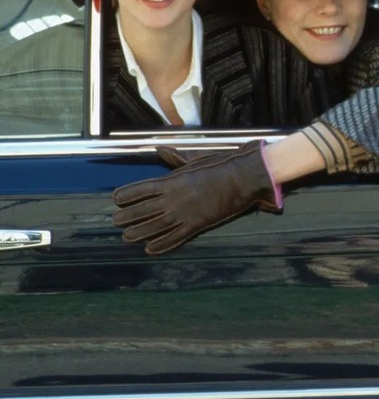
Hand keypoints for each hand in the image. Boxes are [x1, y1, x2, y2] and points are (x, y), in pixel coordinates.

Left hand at [112, 141, 281, 254]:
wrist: (242, 177)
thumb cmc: (221, 165)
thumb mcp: (196, 159)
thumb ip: (176, 158)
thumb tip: (160, 149)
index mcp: (172, 180)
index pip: (142, 189)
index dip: (127, 194)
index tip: (116, 199)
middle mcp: (174, 198)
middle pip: (144, 209)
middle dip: (128, 215)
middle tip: (115, 221)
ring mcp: (184, 213)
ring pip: (155, 226)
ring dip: (139, 231)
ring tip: (127, 236)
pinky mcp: (197, 224)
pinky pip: (176, 237)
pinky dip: (162, 244)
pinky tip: (151, 248)